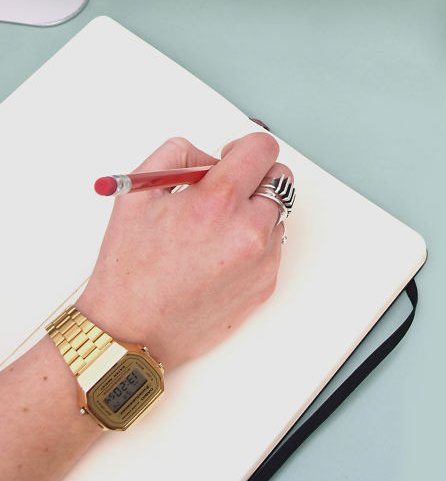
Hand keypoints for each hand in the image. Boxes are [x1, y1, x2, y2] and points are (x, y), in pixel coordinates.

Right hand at [76, 133, 290, 369]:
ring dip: (254, 213)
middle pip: (281, 179)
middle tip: (227, 191)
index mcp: (218, 201)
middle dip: (256, 177)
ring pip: (277, 214)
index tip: (232, 158)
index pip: (263, 148)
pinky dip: (252, 244)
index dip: (245, 148)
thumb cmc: (130, 268)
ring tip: (213, 232)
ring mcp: (262, 259)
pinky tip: (217, 258)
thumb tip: (212, 155)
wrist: (131, 332)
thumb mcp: (138, 192)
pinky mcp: (267, 283)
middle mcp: (248, 229)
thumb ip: (180, 156)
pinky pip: (272, 247)